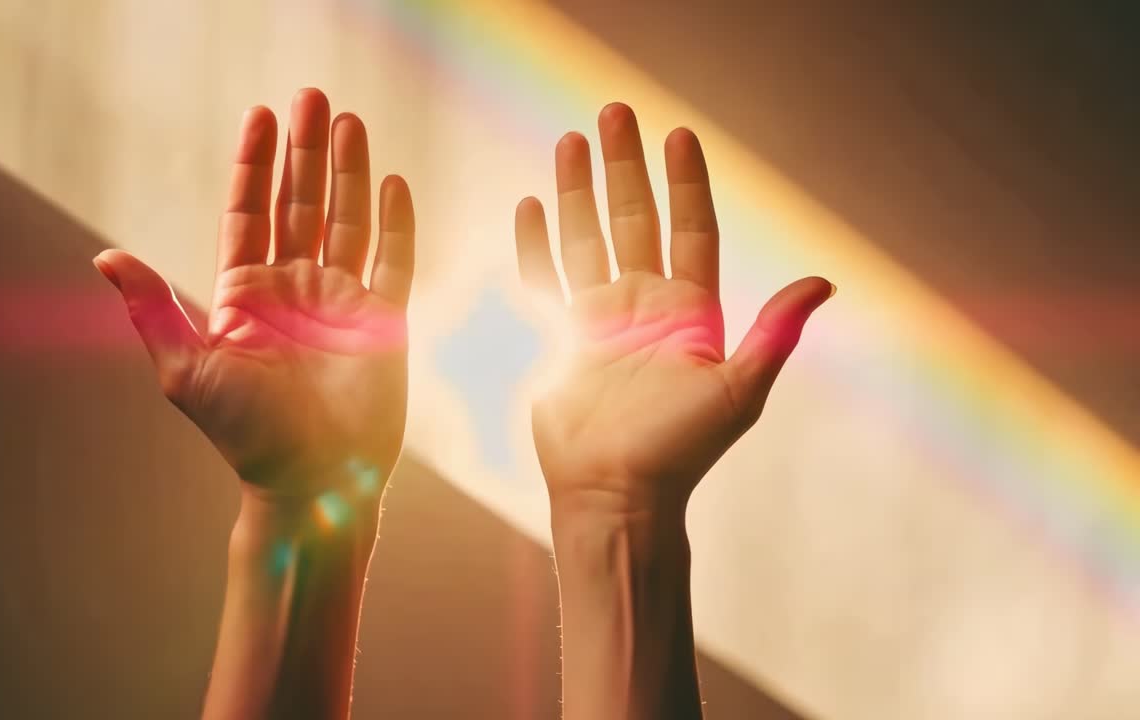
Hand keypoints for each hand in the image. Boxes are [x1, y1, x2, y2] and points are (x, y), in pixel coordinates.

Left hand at [95, 89, 413, 508]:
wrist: (312, 482)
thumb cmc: (246, 435)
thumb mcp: (187, 370)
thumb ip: (153, 308)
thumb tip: (104, 256)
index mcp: (247, 295)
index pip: (250, 212)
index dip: (255, 164)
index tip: (261, 116)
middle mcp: (295, 289)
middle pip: (301, 203)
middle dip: (305, 151)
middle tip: (310, 97)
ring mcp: (342, 301)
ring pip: (348, 220)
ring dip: (348, 172)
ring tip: (348, 122)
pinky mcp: (385, 321)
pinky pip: (395, 261)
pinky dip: (396, 223)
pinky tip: (393, 184)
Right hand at [515, 102, 831, 516]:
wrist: (616, 494)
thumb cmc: (680, 450)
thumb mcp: (737, 391)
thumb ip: (773, 333)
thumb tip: (824, 281)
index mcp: (690, 312)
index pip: (691, 229)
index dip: (687, 182)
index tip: (678, 134)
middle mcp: (645, 306)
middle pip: (633, 220)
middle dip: (625, 167)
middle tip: (615, 113)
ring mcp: (600, 320)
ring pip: (586, 238)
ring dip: (578, 190)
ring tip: (570, 141)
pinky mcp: (561, 340)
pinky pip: (546, 280)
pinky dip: (536, 244)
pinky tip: (531, 205)